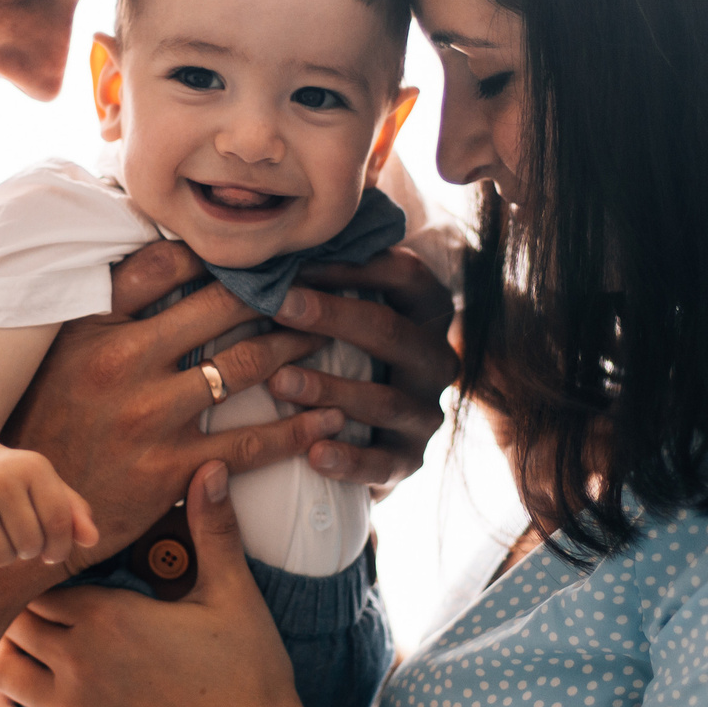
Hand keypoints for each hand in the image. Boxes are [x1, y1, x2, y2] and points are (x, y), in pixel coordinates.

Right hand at [0, 444, 96, 576]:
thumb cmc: (11, 481)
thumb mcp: (44, 486)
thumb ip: (73, 512)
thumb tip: (92, 540)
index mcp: (32, 467)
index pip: (58, 523)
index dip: (59, 547)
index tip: (52, 553)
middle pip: (30, 544)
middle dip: (29, 551)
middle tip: (19, 539)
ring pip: (1, 558)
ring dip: (4, 559)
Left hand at [0, 461, 310, 706]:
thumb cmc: (249, 671)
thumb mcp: (232, 594)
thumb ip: (213, 529)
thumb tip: (213, 467)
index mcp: (107, 619)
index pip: (42, 585)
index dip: (44, 573)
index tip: (51, 564)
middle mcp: (77, 666)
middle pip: (18, 626)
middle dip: (23, 610)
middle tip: (30, 596)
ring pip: (8, 674)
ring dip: (9, 654)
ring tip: (16, 637)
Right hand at [4, 241, 352, 570]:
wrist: (24, 512)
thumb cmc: (45, 426)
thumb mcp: (56, 357)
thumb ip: (100, 313)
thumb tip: (152, 262)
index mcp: (91, 327)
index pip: (164, 263)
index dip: (216, 252)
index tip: (254, 251)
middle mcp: (120, 362)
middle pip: (219, 305)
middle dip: (274, 292)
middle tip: (314, 285)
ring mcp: (148, 415)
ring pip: (244, 366)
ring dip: (295, 347)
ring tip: (326, 337)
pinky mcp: (170, 469)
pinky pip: (251, 443)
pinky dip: (298, 428)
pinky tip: (330, 418)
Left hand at [264, 246, 457, 492]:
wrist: (363, 434)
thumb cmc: (342, 350)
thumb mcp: (345, 311)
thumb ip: (325, 276)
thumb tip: (269, 244)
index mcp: (428, 312)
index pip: (405, 274)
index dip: (354, 264)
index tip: (296, 261)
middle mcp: (437, 359)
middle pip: (393, 331)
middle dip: (333, 316)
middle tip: (279, 305)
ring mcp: (426, 412)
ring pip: (384, 400)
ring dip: (330, 389)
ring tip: (279, 382)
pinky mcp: (409, 460)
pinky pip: (383, 463)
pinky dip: (349, 460)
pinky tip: (313, 454)